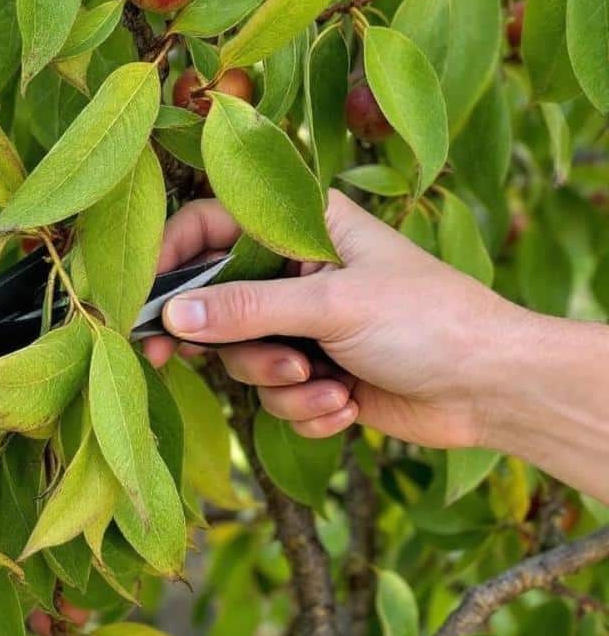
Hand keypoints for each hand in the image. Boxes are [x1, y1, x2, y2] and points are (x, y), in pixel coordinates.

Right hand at [143, 190, 531, 449]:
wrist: (495, 390)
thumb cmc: (428, 320)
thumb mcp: (333, 304)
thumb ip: (247, 308)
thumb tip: (170, 317)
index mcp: (302, 228)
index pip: (211, 225)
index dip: (171, 257)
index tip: (140, 299)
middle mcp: (296, 273)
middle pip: (216, 303)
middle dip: (232, 342)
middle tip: (179, 359)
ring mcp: (304, 325)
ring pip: (243, 358)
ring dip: (279, 382)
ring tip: (326, 384)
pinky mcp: (316, 375)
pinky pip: (276, 396)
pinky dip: (306, 409)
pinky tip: (347, 405)